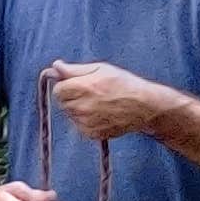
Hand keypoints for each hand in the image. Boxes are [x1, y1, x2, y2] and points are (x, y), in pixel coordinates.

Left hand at [48, 58, 170, 144]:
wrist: (144, 107)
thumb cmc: (124, 84)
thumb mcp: (101, 69)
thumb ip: (75, 69)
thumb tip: (56, 66)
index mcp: (84, 87)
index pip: (58, 90)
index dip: (66, 85)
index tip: (76, 84)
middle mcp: (83, 107)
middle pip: (63, 103)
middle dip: (71, 97)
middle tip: (90, 93)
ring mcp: (86, 123)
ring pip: (70, 115)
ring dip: (78, 109)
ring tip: (97, 103)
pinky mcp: (91, 134)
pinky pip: (79, 126)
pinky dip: (85, 120)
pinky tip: (100, 114)